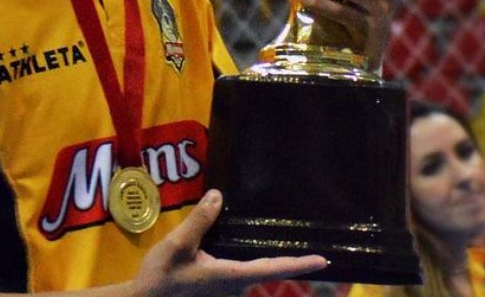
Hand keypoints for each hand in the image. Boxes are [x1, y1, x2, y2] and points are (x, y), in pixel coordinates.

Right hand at [131, 190, 326, 296]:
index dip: (298, 264)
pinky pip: (233, 272)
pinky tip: (231, 246)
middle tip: (302, 243)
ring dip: (259, 258)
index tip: (323, 260)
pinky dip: (241, 260)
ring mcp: (223, 291)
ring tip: (270, 237)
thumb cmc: (161, 278)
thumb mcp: (178, 244)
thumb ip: (200, 221)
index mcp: (231, 276)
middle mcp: (233, 286)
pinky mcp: (212, 290)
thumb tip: (218, 197)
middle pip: (263, 269)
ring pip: (247, 270)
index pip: (272, 268)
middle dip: (281, 258)